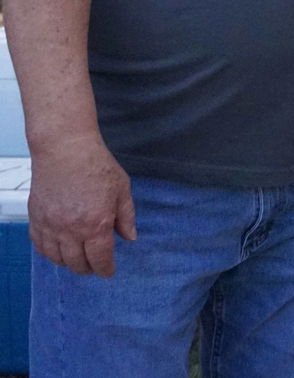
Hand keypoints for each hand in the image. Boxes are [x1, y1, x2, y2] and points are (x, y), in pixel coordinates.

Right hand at [27, 135, 135, 276]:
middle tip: (95, 266)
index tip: (108, 271)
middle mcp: (71, 230)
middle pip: (77, 263)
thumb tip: (130, 237)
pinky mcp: (36, 219)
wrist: (65, 150)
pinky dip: (49, 253)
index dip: (105, 269)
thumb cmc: (96, 165)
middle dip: (88, 268)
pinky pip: (40, 246)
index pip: (100, 259)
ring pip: (57, 259)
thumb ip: (126, 216)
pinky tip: (58, 249)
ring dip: (69, 262)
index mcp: (96, 224)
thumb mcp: (122, 189)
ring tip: (77, 259)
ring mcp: (50, 226)